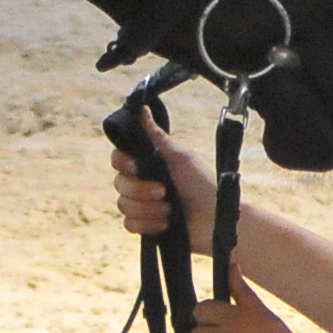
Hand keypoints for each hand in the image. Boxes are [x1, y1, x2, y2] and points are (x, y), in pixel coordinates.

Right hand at [110, 128, 223, 252]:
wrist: (215, 218)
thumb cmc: (201, 183)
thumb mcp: (180, 156)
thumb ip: (156, 136)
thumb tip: (141, 107)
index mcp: (147, 163)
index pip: (117, 159)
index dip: (122, 163)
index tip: (136, 166)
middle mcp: (140, 182)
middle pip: (118, 184)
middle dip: (141, 190)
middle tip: (164, 192)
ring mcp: (141, 204)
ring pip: (123, 205)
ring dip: (148, 209)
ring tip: (170, 209)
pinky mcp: (144, 225)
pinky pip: (130, 225)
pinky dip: (148, 225)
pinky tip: (166, 223)